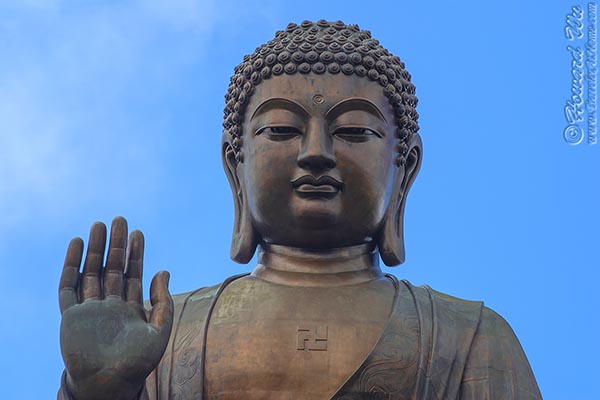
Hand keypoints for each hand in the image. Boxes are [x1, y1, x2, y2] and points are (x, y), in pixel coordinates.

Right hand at [59, 217, 173, 399]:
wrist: (109, 384)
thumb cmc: (137, 363)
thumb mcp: (159, 331)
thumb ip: (163, 302)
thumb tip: (165, 271)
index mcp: (131, 308)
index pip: (133, 274)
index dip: (135, 253)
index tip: (138, 232)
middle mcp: (110, 305)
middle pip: (112, 268)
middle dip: (116, 244)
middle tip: (119, 219)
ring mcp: (90, 309)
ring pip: (91, 272)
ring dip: (95, 249)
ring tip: (99, 225)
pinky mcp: (71, 315)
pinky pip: (69, 286)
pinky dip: (72, 265)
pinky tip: (77, 245)